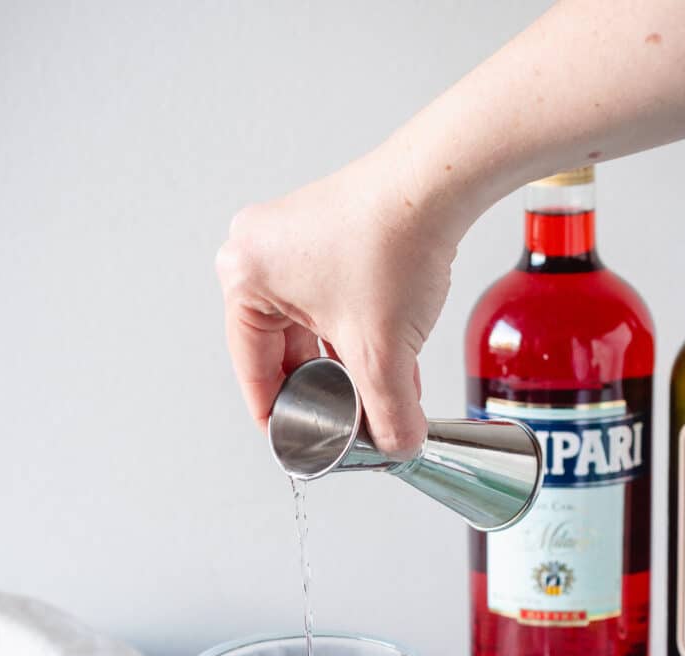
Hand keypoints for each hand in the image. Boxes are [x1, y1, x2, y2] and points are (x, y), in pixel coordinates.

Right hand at [215, 145, 458, 457]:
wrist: (440, 181)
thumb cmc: (392, 241)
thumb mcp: (381, 351)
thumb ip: (387, 412)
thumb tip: (395, 444)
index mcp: (244, 278)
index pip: (254, 370)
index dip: (282, 417)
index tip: (303, 445)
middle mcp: (260, 253)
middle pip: (285, 352)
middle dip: (324, 392)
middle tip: (345, 426)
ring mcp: (294, 240)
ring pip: (315, 330)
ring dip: (348, 368)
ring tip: (375, 400)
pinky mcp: (330, 234)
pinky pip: (335, 303)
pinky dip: (360, 337)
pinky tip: (391, 367)